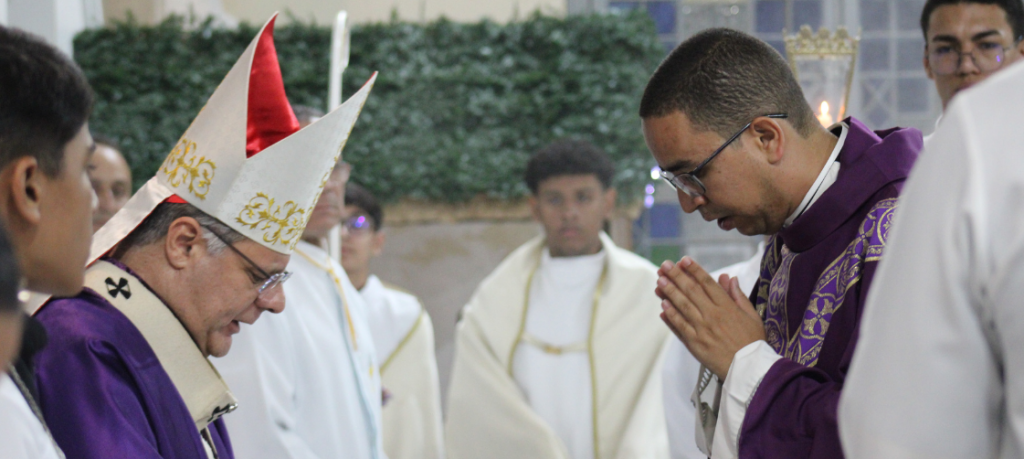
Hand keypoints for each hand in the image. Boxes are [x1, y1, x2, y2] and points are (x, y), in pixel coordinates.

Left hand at [655, 256, 765, 379]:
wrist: (748, 369)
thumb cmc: (753, 342)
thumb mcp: (752, 316)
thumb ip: (738, 296)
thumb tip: (729, 277)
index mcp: (727, 307)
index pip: (708, 283)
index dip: (694, 270)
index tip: (684, 260)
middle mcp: (712, 315)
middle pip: (691, 291)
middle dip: (677, 276)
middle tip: (665, 265)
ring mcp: (701, 329)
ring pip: (682, 306)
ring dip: (669, 292)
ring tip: (659, 280)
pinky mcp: (694, 344)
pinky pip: (679, 327)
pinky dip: (670, 316)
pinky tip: (663, 305)